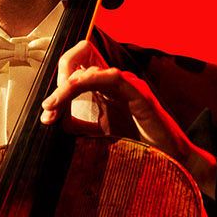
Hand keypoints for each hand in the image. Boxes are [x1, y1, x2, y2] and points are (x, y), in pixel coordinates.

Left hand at [39, 40, 216, 195]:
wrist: (170, 165)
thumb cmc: (138, 149)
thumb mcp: (97, 136)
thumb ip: (77, 126)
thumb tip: (51, 120)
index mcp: (104, 89)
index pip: (76, 67)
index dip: (57, 84)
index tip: (46, 113)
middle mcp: (114, 83)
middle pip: (83, 52)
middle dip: (61, 70)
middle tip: (50, 103)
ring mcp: (128, 86)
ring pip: (92, 66)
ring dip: (67, 85)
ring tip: (53, 106)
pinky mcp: (140, 94)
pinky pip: (113, 77)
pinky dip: (88, 83)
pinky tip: (74, 97)